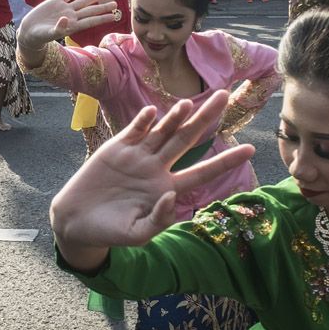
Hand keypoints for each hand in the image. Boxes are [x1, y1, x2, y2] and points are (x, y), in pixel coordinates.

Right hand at [17, 0, 115, 49]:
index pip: (91, 21)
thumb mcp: (49, 34)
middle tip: (115, 4)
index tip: (114, 16)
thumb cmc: (40, 36)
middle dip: (103, 8)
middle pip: (90, 11)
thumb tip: (66, 19)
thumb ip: (58, 28)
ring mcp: (65, 8)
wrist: (29, 30)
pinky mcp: (56, 1)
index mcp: (72, 25)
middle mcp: (71, 16)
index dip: (102, 18)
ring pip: (83, 2)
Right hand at [51, 90, 255, 249]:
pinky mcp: (116, 148)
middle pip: (187, 139)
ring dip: (175, 117)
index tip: (251, 150)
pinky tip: (152, 114)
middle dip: (206, 118)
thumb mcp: (138, 233)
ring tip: (190, 103)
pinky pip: (134, 131)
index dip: (226, 161)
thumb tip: (173, 196)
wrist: (77, 221)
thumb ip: (158, 218)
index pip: (203, 171)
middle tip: (225, 96)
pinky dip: (143, 122)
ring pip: (162, 131)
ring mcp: (137, 155)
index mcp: (167, 188)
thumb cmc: (111, 233)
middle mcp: (157, 167)